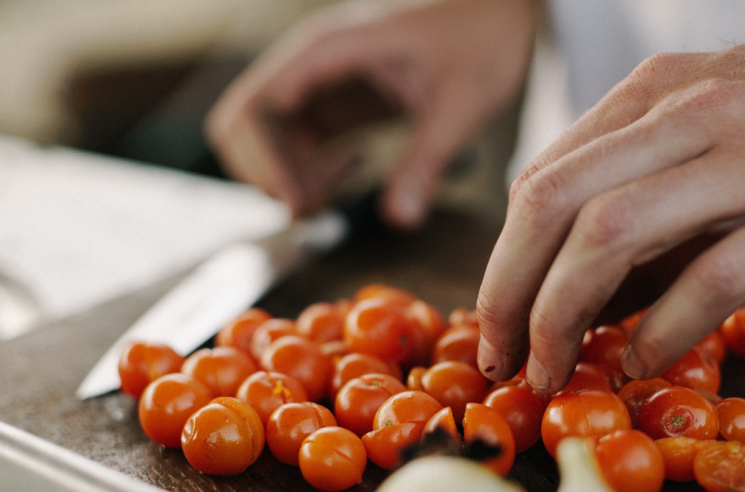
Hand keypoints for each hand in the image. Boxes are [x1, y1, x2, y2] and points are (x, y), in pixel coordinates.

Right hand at [205, 0, 536, 227]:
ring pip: (265, 138)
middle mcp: (311, 62)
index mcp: (329, 49)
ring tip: (336, 194)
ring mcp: (319, 82)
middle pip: (244, 123)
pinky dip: (307, 171)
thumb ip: (427, 159)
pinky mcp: (335, 102)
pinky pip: (295, 143)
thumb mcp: (461, 102)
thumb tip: (401, 217)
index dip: (264, 161)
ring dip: (286, 177)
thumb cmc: (484, 34)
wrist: (500, 10)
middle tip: (313, 208)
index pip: (259, 106)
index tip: (298, 203)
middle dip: (267, 174)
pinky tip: (349, 175)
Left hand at [476, 0, 744, 392]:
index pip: (543, 179)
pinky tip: (642, 363)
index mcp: (655, 95)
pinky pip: (712, 277)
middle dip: (508, 292)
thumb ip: (645, 193)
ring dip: (563, 315)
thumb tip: (585, 292)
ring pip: (611, 234)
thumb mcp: (714, 127)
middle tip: (501, 359)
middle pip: (553, 203)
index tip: (494, 322)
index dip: (503, 260)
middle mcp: (688, 114)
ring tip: (552, 370)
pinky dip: (663, 330)